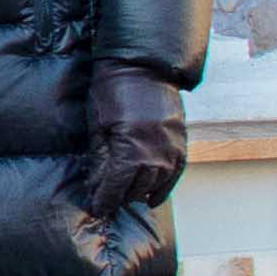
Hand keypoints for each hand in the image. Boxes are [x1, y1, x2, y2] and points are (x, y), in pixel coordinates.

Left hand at [73, 68, 183, 220]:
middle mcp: (154, 154)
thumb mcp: (97, 126)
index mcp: (129, 151)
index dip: (105, 200)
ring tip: (127, 197)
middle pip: (136, 189)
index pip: (115, 187)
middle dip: (120, 197)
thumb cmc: (112, 92)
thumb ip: (100, 159)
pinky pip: (175, 174)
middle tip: (108, 200)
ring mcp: (171, 149)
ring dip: (140, 193)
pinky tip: (153, 197)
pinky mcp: (181, 142)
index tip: (97, 208)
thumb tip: (96, 186)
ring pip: (156, 184)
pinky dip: (164, 188)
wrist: (142, 67)